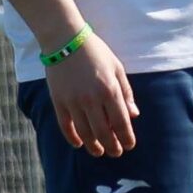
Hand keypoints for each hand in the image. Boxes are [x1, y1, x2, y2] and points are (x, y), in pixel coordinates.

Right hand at [50, 35, 139, 157]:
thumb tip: (134, 115)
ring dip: (94, 146)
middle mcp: (92, 99)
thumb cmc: (96, 52)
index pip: (121, 122)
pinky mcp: (58, 101)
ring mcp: (73, 101)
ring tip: (99, 151)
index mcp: (110, 90)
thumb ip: (126, 92)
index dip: (126, 138)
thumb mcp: (117, 68)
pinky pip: (66, 126)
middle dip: (112, 146)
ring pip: (85, 133)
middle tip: (116, 153)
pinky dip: (72, 138)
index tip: (129, 146)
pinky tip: (79, 144)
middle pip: (104, 132)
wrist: (65, 40)